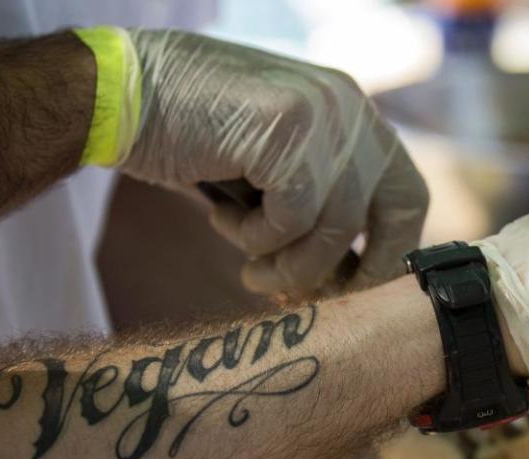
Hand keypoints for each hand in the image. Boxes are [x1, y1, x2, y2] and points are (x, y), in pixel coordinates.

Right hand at [121, 30, 427, 296]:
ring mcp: (323, 114)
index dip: (389, 251)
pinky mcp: (287, 130)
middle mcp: (350, 107)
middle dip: (360, 270)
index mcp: (353, 115)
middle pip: (396, 211)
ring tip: (249, 266)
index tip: (352, 288)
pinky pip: (293, 218)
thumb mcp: (273, 169)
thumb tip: (348, 277)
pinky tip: (223, 221)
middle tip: (313, 296)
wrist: (120, 93)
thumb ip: (318, 204)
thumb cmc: (192, 138)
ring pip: (337, 226)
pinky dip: (256, 237)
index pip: (408, 194)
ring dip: (289, 264)